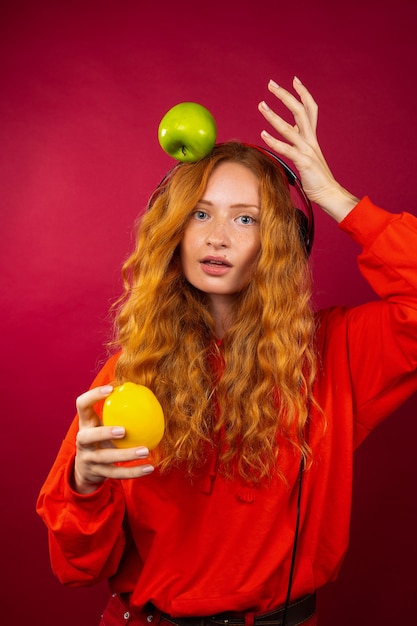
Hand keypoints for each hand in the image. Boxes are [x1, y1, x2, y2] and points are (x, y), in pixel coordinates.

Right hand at [73, 385, 153, 493]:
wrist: (86, 468)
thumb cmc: (102, 437)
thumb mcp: (103, 422)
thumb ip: (117, 410)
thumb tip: (143, 392)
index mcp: (85, 423)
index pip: (82, 405)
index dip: (93, 395)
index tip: (111, 389)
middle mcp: (82, 441)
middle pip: (87, 437)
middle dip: (104, 433)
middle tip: (124, 430)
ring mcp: (89, 459)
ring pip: (106, 458)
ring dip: (126, 455)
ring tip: (145, 451)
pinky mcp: (99, 473)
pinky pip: (118, 474)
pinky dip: (134, 471)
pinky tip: (150, 467)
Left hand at [258, 77, 358, 221]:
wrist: (328, 193)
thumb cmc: (316, 177)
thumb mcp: (307, 155)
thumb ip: (299, 142)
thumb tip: (290, 131)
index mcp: (311, 137)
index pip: (309, 109)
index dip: (303, 93)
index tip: (294, 80)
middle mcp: (310, 140)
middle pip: (299, 111)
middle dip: (285, 96)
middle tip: (271, 84)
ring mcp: (307, 150)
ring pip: (290, 128)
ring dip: (274, 116)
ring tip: (262, 105)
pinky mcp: (303, 162)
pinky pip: (287, 149)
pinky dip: (275, 141)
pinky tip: (263, 134)